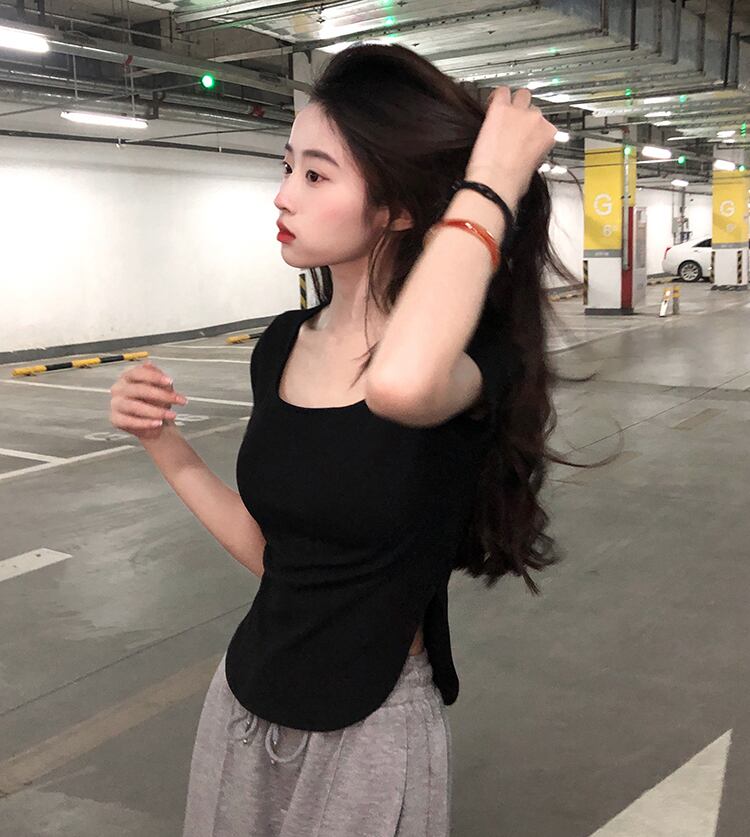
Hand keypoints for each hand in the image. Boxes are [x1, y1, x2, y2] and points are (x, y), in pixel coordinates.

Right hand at [109, 360, 188, 440]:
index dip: (154, 376)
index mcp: (127, 376)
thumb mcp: (161, 386)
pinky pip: (130, 421)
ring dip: (156, 411)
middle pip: (138, 389)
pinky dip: (146, 423)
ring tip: (171, 415)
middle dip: (161, 395)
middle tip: (178, 401)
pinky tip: (158, 423)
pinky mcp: (116, 419)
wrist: (155, 422)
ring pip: (134, 406)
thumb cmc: (156, 401)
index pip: (137, 372)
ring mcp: (116, 404)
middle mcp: (119, 388)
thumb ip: (157, 376)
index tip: (170, 381)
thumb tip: (149, 364)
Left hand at [464, 86, 557, 211]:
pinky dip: (496, 96)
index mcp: (548, 136)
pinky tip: (491, 104)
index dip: (532, 130)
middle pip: (533, 108)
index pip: (544, 124)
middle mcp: (537, 120)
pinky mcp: (500, 109)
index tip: (524, 136)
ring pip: (521, 95)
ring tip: (503, 112)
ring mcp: (519, 112)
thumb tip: (525, 153)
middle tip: (512, 124)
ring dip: (513, 102)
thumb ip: (533, 153)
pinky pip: (500, 92)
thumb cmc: (512, 183)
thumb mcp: (532, 169)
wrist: (495, 183)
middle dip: (524, 115)